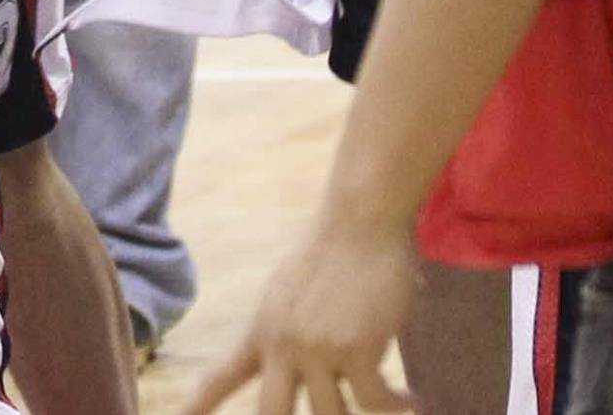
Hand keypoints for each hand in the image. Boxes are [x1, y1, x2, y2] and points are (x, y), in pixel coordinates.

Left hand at [178, 215, 422, 414]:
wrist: (361, 218)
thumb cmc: (334, 249)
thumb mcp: (289, 290)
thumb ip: (287, 330)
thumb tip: (302, 365)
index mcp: (262, 329)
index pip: (221, 376)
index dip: (198, 406)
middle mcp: (283, 344)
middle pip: (271, 414)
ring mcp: (317, 349)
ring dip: (360, 414)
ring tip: (389, 404)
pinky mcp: (356, 349)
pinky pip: (375, 401)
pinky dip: (397, 404)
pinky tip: (414, 401)